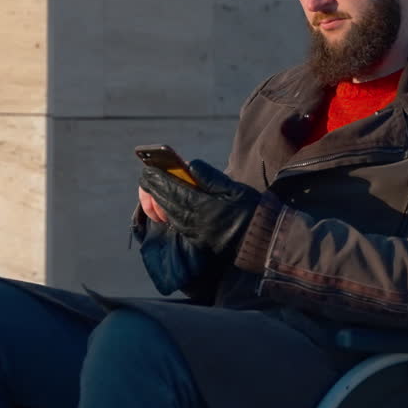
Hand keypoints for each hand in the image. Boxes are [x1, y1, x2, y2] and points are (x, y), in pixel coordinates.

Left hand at [138, 159, 261, 259]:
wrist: (261, 242)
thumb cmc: (251, 211)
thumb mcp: (234, 188)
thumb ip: (210, 177)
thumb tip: (190, 165)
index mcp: (201, 205)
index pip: (171, 188)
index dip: (157, 178)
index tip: (148, 169)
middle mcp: (193, 220)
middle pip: (165, 202)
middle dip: (152, 190)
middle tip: (146, 178)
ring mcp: (194, 232)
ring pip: (168, 214)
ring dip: (158, 202)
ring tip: (153, 192)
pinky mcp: (198, 240)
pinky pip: (177, 224)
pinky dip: (168, 214)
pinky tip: (167, 209)